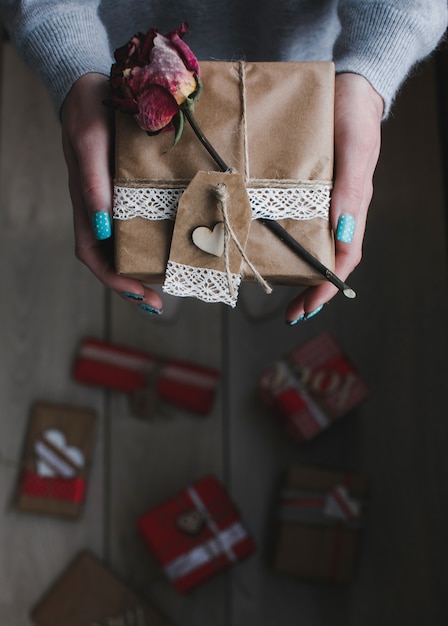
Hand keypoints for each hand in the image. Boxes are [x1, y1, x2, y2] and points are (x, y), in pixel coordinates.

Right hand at [61, 73, 162, 313]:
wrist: (92, 87)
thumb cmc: (87, 113)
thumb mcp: (89, 145)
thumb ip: (93, 183)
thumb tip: (104, 225)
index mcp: (85, 205)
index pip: (92, 253)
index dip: (112, 278)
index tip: (137, 292)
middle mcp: (99, 210)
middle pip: (109, 259)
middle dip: (131, 284)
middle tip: (158, 302)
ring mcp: (113, 203)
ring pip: (124, 246)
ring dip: (143, 269)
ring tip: (168, 284)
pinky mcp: (128, 191)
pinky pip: (137, 224)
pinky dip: (152, 241)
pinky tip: (171, 246)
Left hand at [285, 72, 383, 323]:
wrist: (347, 85)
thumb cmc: (355, 115)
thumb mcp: (355, 150)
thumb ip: (350, 190)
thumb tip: (341, 235)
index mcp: (352, 207)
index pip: (344, 259)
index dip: (327, 288)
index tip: (307, 310)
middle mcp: (336, 209)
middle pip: (325, 259)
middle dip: (309, 289)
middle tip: (290, 313)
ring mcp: (321, 199)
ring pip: (310, 243)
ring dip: (296, 269)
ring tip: (275, 287)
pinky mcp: (305, 186)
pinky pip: (294, 218)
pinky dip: (284, 238)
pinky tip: (266, 244)